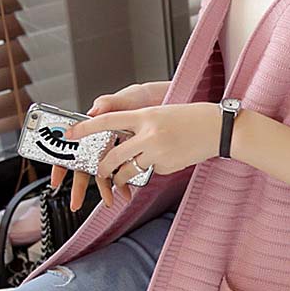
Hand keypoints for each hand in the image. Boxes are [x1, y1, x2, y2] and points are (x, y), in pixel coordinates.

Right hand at [49, 81, 170, 210]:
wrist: (165, 104)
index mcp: (96, 127)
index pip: (72, 148)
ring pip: (104, 172)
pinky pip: (124, 172)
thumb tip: (92, 112)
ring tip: (109, 200)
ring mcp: (117, 150)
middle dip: (80, 187)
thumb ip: (108, 103)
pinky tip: (126, 191)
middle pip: (85, 165)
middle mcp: (104, 141)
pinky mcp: (131, 156)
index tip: (56, 180)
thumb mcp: (126, 98)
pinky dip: (125, 183)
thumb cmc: (142, 99)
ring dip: (105, 188)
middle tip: (76, 202)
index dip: (61, 164)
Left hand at [64, 102, 220, 201]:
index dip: (85, 128)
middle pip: (113, 156)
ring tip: (123, 178)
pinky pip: (151, 171)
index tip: (70, 134)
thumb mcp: (162, 113)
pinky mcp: (167, 166)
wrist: (219, 130)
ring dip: (123, 176)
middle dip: (102, 168)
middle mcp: (149, 135)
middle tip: (98, 171)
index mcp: (145, 116)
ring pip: (129, 170)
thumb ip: (141, 124)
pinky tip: (168, 159)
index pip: (107, 121)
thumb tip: (122, 139)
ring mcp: (158, 153)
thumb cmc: (192, 118)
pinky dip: (153, 169)